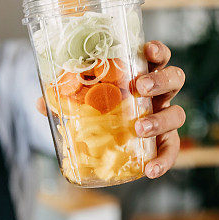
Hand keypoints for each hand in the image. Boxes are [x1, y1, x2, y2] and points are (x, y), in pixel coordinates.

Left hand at [35, 41, 184, 178]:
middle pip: (175, 79)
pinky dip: (164, 160)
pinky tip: (150, 170)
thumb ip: (64, 99)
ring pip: (178, 113)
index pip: (158, 57)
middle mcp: (158, 94)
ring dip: (161, 119)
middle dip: (160, 81)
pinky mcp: (164, 142)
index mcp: (142, 75)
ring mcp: (163, 117)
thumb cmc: (99, 109)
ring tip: (140, 128)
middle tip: (140, 87)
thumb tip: (39, 102)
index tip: (147, 50)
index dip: (157, 51)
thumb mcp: (82, 100)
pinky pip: (171, 150)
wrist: (106, 139)